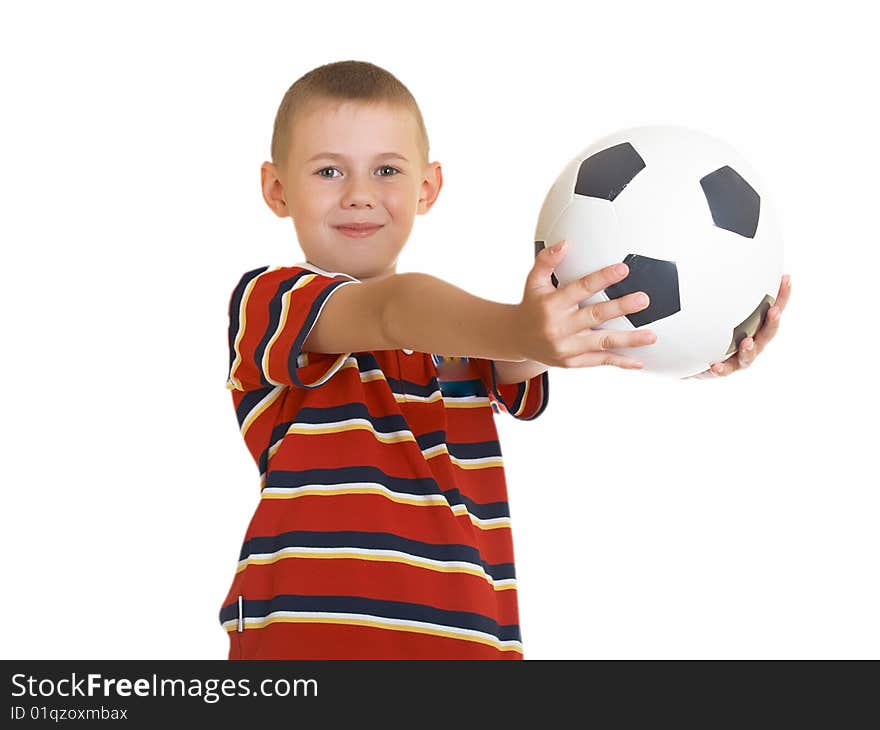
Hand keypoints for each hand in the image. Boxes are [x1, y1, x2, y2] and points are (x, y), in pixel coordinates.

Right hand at [516, 239, 655, 368]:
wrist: (517, 339)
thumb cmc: (532, 305)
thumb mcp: (533, 281)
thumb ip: (546, 261)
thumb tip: (565, 243)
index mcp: (551, 304)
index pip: (580, 289)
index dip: (602, 278)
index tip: (623, 269)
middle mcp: (559, 327)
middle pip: (595, 316)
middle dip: (621, 308)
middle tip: (643, 300)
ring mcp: (566, 348)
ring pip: (602, 342)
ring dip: (628, 340)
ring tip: (651, 335)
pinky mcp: (572, 362)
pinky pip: (599, 362)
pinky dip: (619, 362)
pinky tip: (639, 362)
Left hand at [687, 274, 791, 378]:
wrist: (686, 355)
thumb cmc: (699, 324)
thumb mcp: (704, 301)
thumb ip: (711, 281)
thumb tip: (711, 244)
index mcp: (752, 324)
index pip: (772, 306)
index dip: (782, 294)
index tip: (785, 278)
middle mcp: (750, 341)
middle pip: (768, 332)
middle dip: (772, 321)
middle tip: (774, 311)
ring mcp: (737, 358)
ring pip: (749, 355)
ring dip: (751, 349)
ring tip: (747, 343)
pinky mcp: (721, 371)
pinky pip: (722, 371)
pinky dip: (720, 369)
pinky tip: (713, 365)